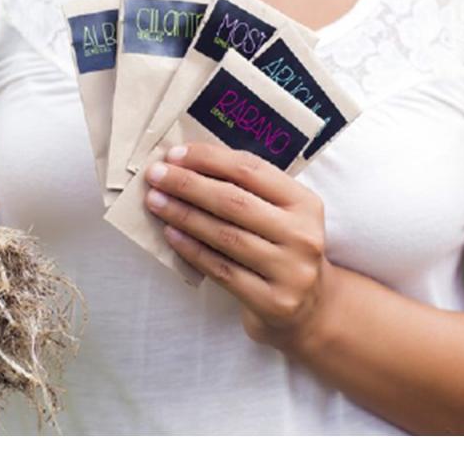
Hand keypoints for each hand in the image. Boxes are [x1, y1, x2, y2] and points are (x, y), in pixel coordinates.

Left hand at [144, 141, 332, 350]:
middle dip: (188, 184)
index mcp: (305, 203)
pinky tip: (171, 234)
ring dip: (183, 215)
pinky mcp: (271, 301)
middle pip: (234, 201)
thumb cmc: (282, 249)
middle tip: (155, 175)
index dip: (210, 159)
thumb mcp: (281, 215)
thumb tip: (189, 162)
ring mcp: (289, 271)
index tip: (175, 154)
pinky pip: (221, 269)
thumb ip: (247, 189)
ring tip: (155, 201)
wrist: (309, 309)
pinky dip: (192, 250)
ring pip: (225, 235)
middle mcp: (302, 235)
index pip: (252, 170)